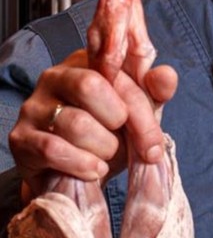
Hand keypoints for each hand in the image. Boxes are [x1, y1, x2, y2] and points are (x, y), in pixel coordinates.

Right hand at [8, 48, 177, 200]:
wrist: (76, 176)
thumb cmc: (108, 135)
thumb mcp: (137, 113)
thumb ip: (154, 91)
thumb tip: (167, 75)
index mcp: (86, 61)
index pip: (116, 73)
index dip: (140, 111)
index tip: (154, 144)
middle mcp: (55, 76)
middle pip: (90, 86)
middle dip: (119, 124)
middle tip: (124, 144)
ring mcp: (34, 106)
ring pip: (75, 122)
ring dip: (102, 148)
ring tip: (106, 157)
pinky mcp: (20, 138)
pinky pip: (53, 149)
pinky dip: (81, 164)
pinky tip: (94, 169)